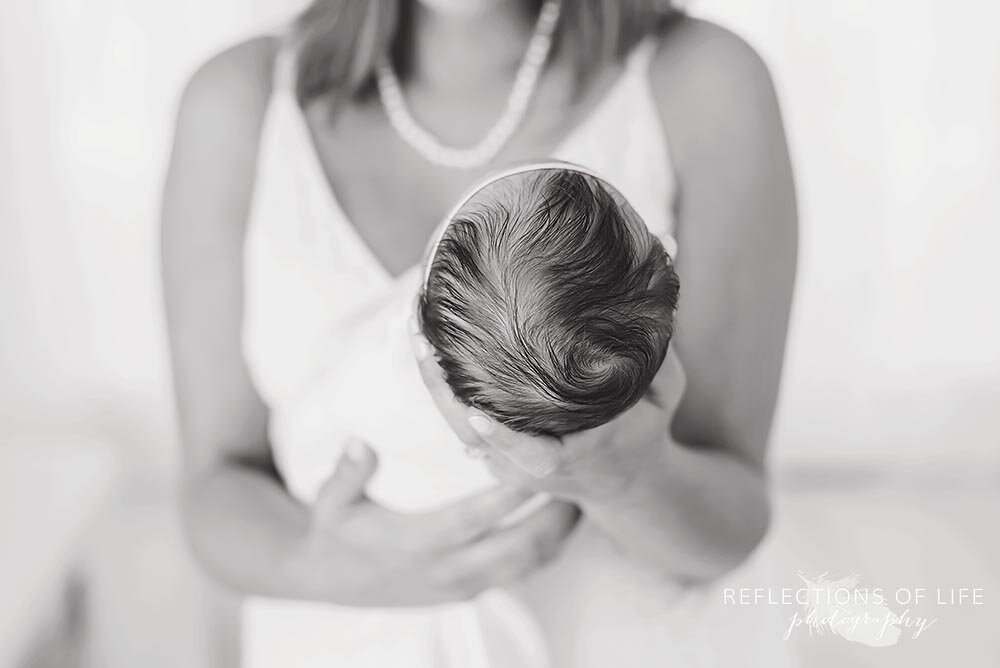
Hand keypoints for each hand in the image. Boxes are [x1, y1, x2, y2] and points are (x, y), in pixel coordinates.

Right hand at [288, 439, 579, 605]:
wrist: (329, 581)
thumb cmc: (336, 533)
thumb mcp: (332, 501)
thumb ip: (348, 472)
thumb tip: (359, 442)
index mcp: (418, 544)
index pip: (476, 517)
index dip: (513, 491)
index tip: (542, 462)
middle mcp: (448, 570)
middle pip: (520, 547)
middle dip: (556, 515)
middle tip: (582, 477)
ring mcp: (463, 585)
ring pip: (528, 565)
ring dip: (559, 533)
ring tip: (582, 495)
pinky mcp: (469, 591)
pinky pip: (520, 573)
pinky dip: (546, 548)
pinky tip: (560, 520)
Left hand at [412, 319, 686, 500]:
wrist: (627, 481)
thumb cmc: (646, 426)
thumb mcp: (665, 388)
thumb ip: (661, 336)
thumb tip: (664, 251)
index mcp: (575, 453)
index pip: (533, 455)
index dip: (504, 439)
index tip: (477, 414)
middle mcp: (534, 464)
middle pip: (474, 437)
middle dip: (442, 391)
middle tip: (420, 338)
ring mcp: (509, 462)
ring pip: (457, 429)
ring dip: (431, 383)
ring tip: (413, 328)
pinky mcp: (495, 453)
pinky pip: (458, 422)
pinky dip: (439, 386)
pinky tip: (423, 343)